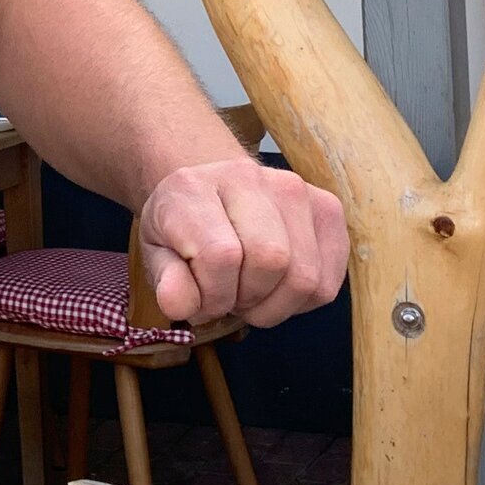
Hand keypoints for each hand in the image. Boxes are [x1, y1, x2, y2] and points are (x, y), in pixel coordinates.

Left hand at [134, 158, 347, 327]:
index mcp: (194, 187)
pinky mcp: (328, 209)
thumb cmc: (184, 228)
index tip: (201, 300)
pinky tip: (276, 287)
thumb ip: (165, 279)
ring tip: (251, 292)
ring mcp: (296, 189)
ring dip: (275, 305)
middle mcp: (249, 178)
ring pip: (304, 277)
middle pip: (271, 261)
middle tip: (229, 297)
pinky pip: (327, 283)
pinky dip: (300, 302)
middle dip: (247, 299)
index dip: (213, 296)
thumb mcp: (155, 253)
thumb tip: (180, 303)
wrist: (214, 192)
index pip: (221, 255)